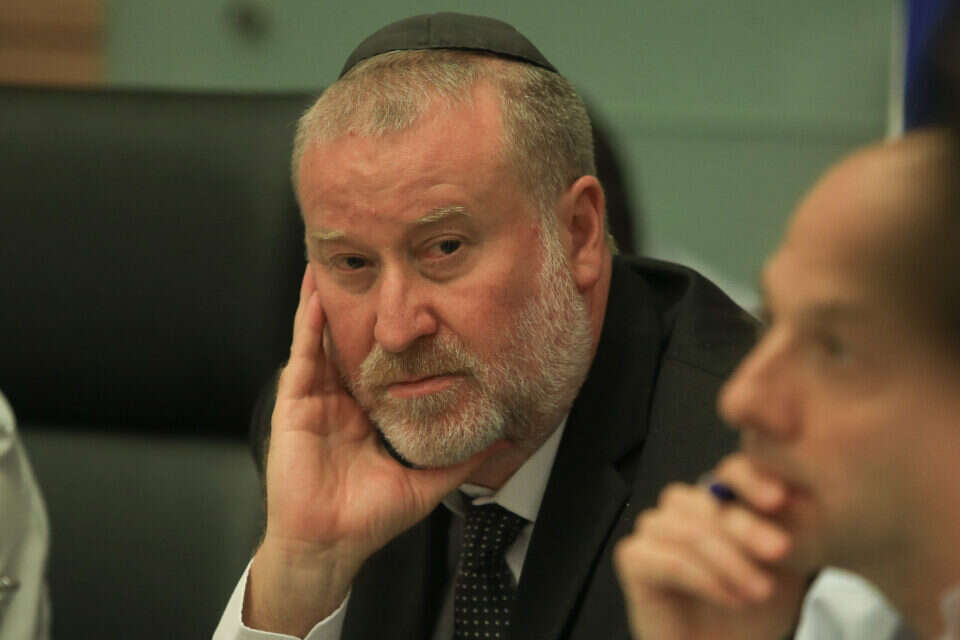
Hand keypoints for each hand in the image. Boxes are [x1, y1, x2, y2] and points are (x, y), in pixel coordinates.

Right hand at [244, 266, 498, 635]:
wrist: (330, 544)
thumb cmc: (370, 518)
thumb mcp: (426, 483)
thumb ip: (460, 460)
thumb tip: (500, 442)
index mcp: (371, 416)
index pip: (385, 365)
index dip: (398, 337)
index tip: (417, 308)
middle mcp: (344, 401)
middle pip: (353, 343)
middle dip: (361, 309)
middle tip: (377, 269)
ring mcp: (317, 400)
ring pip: (325, 340)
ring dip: (329, 302)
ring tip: (338, 262)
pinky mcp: (295, 404)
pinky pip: (304, 357)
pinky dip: (309, 326)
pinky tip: (316, 296)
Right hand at [614, 454, 806, 639]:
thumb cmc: (750, 610)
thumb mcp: (780, 567)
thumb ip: (782, 528)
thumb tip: (797, 498)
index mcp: (719, 499)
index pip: (731, 472)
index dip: (752, 479)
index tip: (779, 500)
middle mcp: (682, 507)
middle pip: (707, 501)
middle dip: (746, 528)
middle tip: (779, 551)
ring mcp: (654, 530)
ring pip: (688, 530)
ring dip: (728, 561)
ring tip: (758, 590)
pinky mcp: (633, 558)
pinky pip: (668, 560)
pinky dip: (703, 579)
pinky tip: (730, 598)